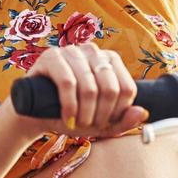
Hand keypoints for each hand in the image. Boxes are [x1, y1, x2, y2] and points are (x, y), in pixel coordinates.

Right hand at [18, 45, 148, 138]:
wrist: (35, 114)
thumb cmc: (70, 115)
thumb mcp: (99, 123)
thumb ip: (123, 121)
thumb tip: (142, 113)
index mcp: (110, 61)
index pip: (127, 88)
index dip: (118, 112)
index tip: (105, 123)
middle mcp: (93, 51)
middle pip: (110, 88)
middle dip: (101, 115)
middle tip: (90, 126)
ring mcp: (71, 51)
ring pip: (90, 87)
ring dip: (85, 114)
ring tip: (77, 124)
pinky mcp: (51, 56)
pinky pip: (67, 82)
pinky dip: (70, 106)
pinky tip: (67, 117)